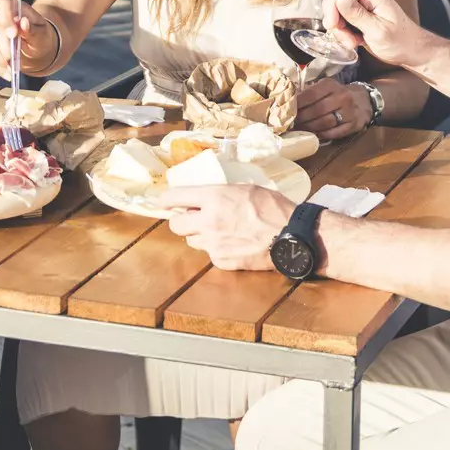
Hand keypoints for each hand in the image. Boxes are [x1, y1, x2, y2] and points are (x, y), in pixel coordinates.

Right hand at [0, 0, 56, 78]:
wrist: (36, 47)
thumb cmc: (40, 37)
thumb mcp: (42, 34)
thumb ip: (33, 29)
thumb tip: (24, 22)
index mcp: (13, 6)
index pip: (3, 4)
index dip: (5, 18)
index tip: (13, 34)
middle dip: (3, 45)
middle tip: (12, 60)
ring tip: (12, 70)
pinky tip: (8, 74)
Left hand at [151, 183, 291, 269]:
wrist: (290, 236)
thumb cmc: (272, 207)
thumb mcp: (244, 188)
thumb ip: (220, 194)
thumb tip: (202, 199)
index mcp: (215, 197)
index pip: (177, 197)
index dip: (164, 199)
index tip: (159, 200)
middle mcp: (209, 221)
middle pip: (176, 225)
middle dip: (180, 220)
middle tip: (190, 217)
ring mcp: (214, 244)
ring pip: (192, 241)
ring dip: (199, 235)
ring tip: (217, 230)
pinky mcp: (222, 262)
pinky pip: (210, 254)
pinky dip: (215, 249)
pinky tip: (232, 243)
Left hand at [295, 76, 370, 140]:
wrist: (363, 101)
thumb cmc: (337, 93)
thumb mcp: (326, 87)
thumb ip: (310, 91)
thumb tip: (289, 99)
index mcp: (331, 85)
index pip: (312, 93)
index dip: (298, 103)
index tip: (287, 109)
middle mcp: (342, 97)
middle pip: (317, 110)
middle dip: (302, 117)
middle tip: (291, 122)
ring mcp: (349, 112)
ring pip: (325, 123)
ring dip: (309, 127)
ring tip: (299, 129)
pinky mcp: (352, 126)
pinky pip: (334, 133)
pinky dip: (321, 135)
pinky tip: (313, 134)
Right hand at [327, 0, 430, 71]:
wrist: (411, 52)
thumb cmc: (401, 42)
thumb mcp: (378, 31)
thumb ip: (358, 15)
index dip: (333, 5)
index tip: (332, 24)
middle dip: (335, 20)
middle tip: (343, 37)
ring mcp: (363, 7)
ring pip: (338, 12)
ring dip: (340, 30)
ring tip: (352, 43)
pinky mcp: (360, 17)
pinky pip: (343, 21)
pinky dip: (344, 33)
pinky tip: (354, 42)